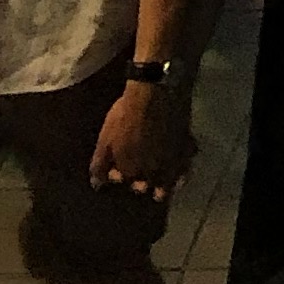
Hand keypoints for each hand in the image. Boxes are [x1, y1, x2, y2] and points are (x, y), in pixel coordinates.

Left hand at [88, 76, 190, 198]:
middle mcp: (153, 172)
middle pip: (149, 187)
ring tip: (162, 190)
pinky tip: (181, 173)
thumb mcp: (105, 141)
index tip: (118, 173)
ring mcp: (172, 161)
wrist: (154, 93)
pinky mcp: (186, 148)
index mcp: (132, 172)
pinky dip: (183, 172)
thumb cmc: (125, 118)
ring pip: (169, 182)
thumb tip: (97, 186)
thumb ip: (99, 166)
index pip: (127, 184)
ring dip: (164, 186)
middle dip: (143, 185)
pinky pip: (186, 166)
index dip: (122, 178)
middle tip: (140, 182)